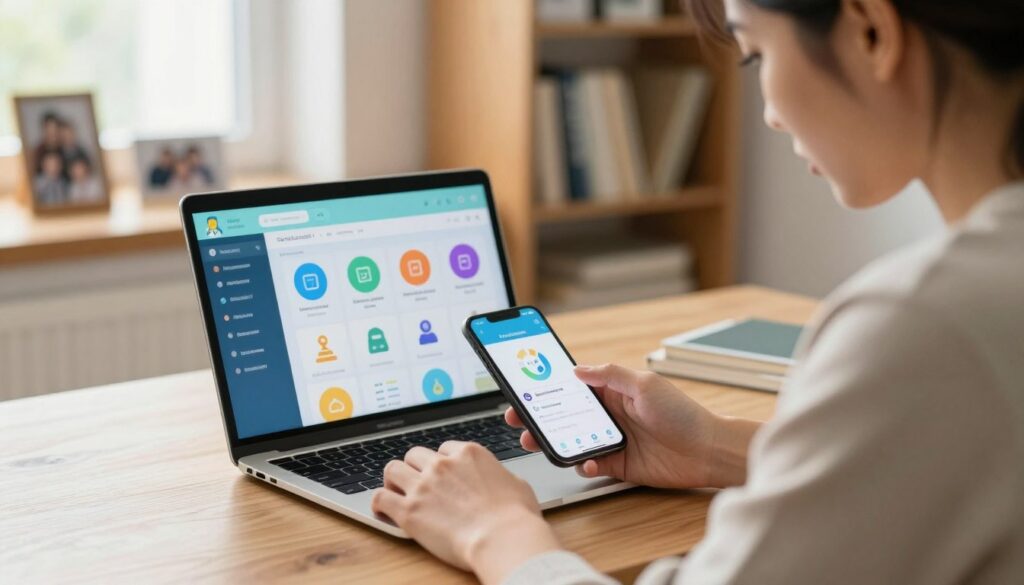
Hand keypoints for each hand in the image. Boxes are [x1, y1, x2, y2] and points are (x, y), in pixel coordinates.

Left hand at [372, 441, 561, 583]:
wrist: (502, 538)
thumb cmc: (515, 516)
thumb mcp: (517, 484)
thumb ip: (501, 476)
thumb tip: (501, 481)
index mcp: (468, 453)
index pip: (444, 449)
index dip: (442, 463)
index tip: (442, 476)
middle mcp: (442, 464)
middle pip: (415, 455)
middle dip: (416, 468)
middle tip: (418, 484)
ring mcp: (423, 486)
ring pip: (392, 469)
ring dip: (394, 480)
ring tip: (397, 493)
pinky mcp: (409, 511)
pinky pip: (380, 498)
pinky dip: (379, 502)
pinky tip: (384, 510)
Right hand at [507, 364, 756, 488]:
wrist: (707, 451)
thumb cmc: (683, 413)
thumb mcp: (644, 385)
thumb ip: (609, 375)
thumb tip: (578, 368)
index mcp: (613, 392)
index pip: (572, 387)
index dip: (548, 388)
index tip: (525, 390)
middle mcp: (609, 415)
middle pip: (565, 415)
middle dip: (539, 417)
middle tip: (518, 419)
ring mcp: (612, 440)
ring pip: (571, 441)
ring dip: (552, 441)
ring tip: (537, 441)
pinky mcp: (618, 464)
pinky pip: (590, 465)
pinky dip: (582, 464)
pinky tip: (585, 462)